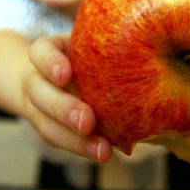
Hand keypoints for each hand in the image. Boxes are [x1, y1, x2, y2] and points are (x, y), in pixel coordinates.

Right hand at [21, 33, 111, 162]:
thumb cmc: (82, 51)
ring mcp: (38, 106)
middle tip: (87, 121)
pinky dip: (81, 147)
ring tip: (102, 151)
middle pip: (39, 93)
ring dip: (74, 140)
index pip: (41, 53)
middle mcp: (37, 79)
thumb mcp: (86, 39)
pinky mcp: (47, 126)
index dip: (50, 63)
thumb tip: (152, 37)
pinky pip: (58, 139)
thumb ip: (109, 39)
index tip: (65, 74)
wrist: (53, 73)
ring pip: (46, 124)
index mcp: (45, 52)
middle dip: (63, 109)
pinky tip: (103, 152)